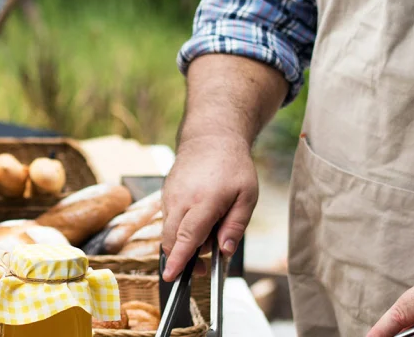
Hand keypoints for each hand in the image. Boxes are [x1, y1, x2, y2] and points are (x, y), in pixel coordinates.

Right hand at [160, 134, 257, 279]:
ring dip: (180, 244)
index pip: (187, 236)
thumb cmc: (233, 166)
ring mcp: (169, 195)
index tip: (171, 276)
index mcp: (204, 201)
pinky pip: (167, 219)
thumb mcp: (247, 196)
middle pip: (171, 239)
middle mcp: (181, 199)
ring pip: (167, 231)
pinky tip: (196, 223)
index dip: (180, 259)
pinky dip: (177, 230)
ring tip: (205, 239)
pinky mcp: (165, 193)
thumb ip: (235, 226)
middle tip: (202, 268)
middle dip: (181, 259)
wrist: (210, 137)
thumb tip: (224, 252)